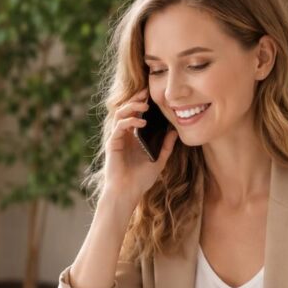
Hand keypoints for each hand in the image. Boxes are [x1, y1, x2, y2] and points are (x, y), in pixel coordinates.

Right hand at [102, 89, 177, 205]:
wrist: (127, 193)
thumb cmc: (140, 180)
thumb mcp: (158, 161)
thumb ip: (166, 146)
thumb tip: (175, 132)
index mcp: (133, 137)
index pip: (135, 114)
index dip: (141, 102)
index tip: (152, 95)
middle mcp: (124, 135)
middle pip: (126, 110)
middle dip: (136, 99)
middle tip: (147, 93)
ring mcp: (117, 139)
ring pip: (120, 114)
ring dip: (132, 107)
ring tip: (145, 106)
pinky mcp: (113, 144)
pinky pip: (119, 127)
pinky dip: (130, 121)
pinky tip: (142, 122)